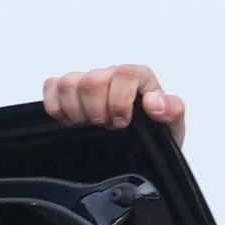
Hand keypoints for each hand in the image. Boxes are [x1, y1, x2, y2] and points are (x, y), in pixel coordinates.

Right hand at [41, 63, 184, 145]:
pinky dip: (56, 107)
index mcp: (138, 79)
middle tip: (107, 127)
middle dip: (97, 111)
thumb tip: (154, 102)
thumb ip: (172, 111)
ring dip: (78, 112)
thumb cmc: (155, 137)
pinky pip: (52, 86)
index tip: (122, 123)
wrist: (140, 151)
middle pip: (92, 80)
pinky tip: (71, 122)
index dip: (120, 101)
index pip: (124, 73)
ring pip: (69, 84)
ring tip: (91, 126)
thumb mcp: (172, 130)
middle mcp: (111, 77)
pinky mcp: (68, 92)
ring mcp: (88, 82)